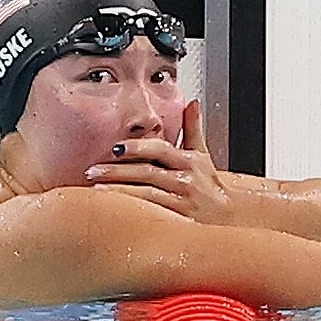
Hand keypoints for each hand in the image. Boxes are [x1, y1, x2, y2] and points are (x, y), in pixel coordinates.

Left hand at [85, 100, 233, 223]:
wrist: (228, 216)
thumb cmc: (210, 186)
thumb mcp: (203, 154)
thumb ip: (193, 128)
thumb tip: (192, 103)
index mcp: (189, 160)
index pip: (160, 149)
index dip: (137, 147)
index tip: (115, 148)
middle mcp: (185, 178)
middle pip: (147, 170)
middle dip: (117, 170)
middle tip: (92, 169)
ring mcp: (181, 199)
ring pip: (145, 191)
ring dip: (118, 189)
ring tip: (95, 187)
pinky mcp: (177, 217)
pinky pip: (150, 210)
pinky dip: (130, 206)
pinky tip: (112, 206)